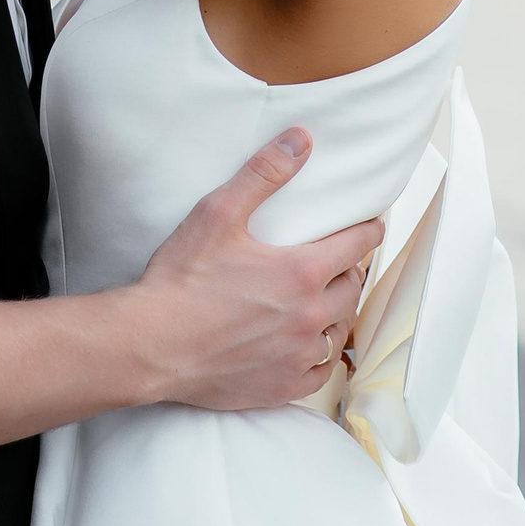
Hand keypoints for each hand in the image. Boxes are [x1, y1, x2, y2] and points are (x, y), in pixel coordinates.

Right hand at [126, 130, 382, 410]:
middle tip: (343, 261)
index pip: (358, 245)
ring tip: (327, 302)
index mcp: (303, 272)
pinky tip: (310, 348)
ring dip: (337, 313)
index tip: (374, 226)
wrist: (150, 345)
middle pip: (353, 288)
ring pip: (339, 330)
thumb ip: (264, 173)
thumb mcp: (219, 212)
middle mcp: (309, 316)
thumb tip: (301, 139)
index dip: (369, 231)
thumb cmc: (181, 280)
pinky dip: (320, 357)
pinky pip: (321, 373)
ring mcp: (298, 356)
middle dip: (351, 270)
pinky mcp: (281, 386)